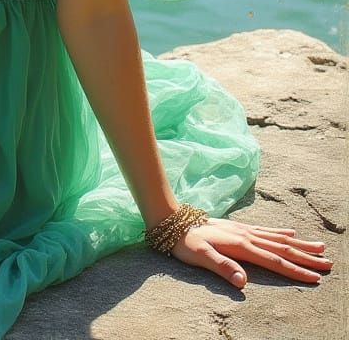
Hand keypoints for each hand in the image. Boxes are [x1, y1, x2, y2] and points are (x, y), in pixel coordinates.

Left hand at [170, 217, 333, 287]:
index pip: (275, 262)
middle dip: (307, 257)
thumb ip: (222, 268)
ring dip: (299, 243)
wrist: (171, 219)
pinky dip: (280, 232)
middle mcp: (246, 236)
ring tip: (320, 246)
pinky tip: (290, 231)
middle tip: (330, 263)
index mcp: (241, 246)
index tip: (317, 278)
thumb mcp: (200, 257)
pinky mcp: (237, 227)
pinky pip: (265, 230)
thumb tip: (244, 282)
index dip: (296, 271)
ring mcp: (243, 230)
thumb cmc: (184, 241)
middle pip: (282, 249)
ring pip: (277, 238)